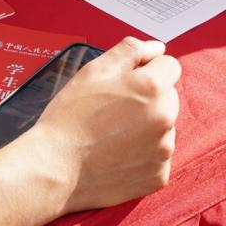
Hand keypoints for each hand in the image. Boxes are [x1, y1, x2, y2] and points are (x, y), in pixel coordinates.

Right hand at [14, 38, 179, 213]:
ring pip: (164, 128)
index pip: (171, 66)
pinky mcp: (158, 176)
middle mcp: (165, 118)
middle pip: (169, 98)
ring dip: (148, 127)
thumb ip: (130, 50)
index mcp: (152, 87)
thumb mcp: (94, 70)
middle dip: (150, 98)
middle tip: (115, 109)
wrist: (55, 168)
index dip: (148, 70)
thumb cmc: (70, 118)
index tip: (128, 82)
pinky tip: (117, 154)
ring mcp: (163, 150)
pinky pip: (158, 157)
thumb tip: (156, 48)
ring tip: (113, 134)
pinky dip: (143, 155)